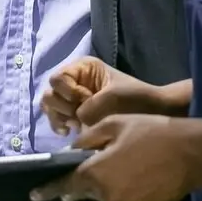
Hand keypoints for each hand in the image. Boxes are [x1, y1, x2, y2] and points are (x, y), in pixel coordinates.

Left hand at [30, 114, 192, 200]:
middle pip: (87, 191)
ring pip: (106, 197)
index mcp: (96, 172)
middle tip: (98, 165)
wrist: (192, 153)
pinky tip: (139, 177)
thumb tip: (72, 152)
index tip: (34, 195)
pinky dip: (124, 193)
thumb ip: (88, 139)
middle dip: (85, 180)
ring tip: (128, 165)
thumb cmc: (150, 132)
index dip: (48, 190)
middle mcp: (106, 196)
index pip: (65, 185)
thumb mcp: (114, 123)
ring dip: (108, 185)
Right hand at [41, 57, 168, 135]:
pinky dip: (58, 125)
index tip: (86, 101)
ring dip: (58, 117)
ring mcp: (73, 98)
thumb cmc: (135, 99)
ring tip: (74, 127)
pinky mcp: (74, 115)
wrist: (152, 114)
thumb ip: (89, 107)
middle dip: (62, 107)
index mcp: (83, 68)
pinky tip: (69, 132)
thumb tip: (75, 121)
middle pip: (51, 92)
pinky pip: (55, 118)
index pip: (58, 79)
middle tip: (78, 118)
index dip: (68, 93)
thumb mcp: (112, 98)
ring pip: (50, 106)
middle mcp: (74, 80)